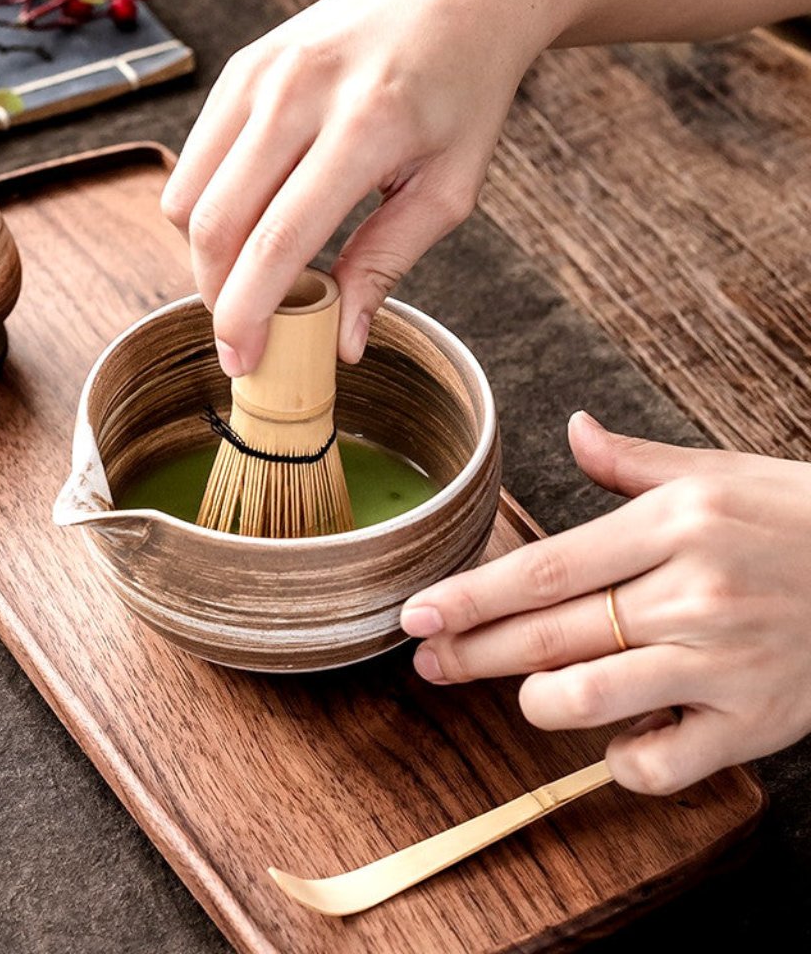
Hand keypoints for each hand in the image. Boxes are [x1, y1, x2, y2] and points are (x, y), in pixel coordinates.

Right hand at [161, 0, 569, 374]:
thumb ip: (385, 266)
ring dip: (206, 255)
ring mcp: (260, 73)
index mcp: (364, 127)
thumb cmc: (462, 95)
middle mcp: (298, 92)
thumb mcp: (448, 191)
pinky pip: (193, 160)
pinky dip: (207, 208)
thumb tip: (342, 342)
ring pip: (188, 195)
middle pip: (216, 224)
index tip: (242, 360)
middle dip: (217, 296)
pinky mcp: (241, 67)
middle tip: (243, 332)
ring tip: (250, 276)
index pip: (278, 241)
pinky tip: (249, 222)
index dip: (249, 314)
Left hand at [401, 411, 810, 794]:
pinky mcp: (753, 724)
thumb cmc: (796, 519)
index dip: (469, 596)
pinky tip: (615, 735)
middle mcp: (691, 594)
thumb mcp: (717, 474)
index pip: (544, 569)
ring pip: (587, 699)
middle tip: (428, 661)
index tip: (417, 613)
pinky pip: (659, 762)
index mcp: (672, 526)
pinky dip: (622, 757)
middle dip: (472, 652)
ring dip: (537, 703)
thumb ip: (633, 463)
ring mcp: (722, 663)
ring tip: (526, 692)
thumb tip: (573, 428)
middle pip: (548, 634)